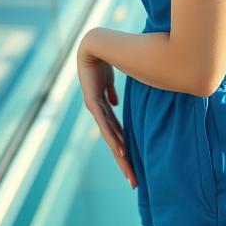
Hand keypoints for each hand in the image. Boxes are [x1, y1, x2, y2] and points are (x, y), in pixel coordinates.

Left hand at [77, 33, 136, 187]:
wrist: (94, 43)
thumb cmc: (104, 58)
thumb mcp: (111, 80)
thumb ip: (112, 93)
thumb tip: (116, 103)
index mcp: (103, 107)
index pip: (116, 133)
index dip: (125, 149)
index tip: (133, 165)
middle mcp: (98, 111)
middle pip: (114, 141)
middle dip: (124, 161)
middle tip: (133, 182)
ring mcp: (94, 108)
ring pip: (110, 137)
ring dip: (120, 154)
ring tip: (129, 170)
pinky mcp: (92, 101)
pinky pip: (106, 123)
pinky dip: (113, 137)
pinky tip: (120, 149)